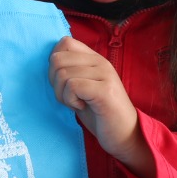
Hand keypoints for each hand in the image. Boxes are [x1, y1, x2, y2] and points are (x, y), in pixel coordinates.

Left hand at [48, 36, 154, 177]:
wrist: (125, 134)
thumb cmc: (99, 113)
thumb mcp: (82, 87)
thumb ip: (70, 71)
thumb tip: (51, 59)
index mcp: (94, 58)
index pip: (64, 42)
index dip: (55, 63)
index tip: (64, 82)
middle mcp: (101, 62)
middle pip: (57, 59)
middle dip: (55, 82)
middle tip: (70, 96)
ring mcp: (104, 74)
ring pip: (62, 74)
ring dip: (62, 94)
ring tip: (77, 103)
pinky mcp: (105, 90)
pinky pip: (72, 86)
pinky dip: (70, 100)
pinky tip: (82, 107)